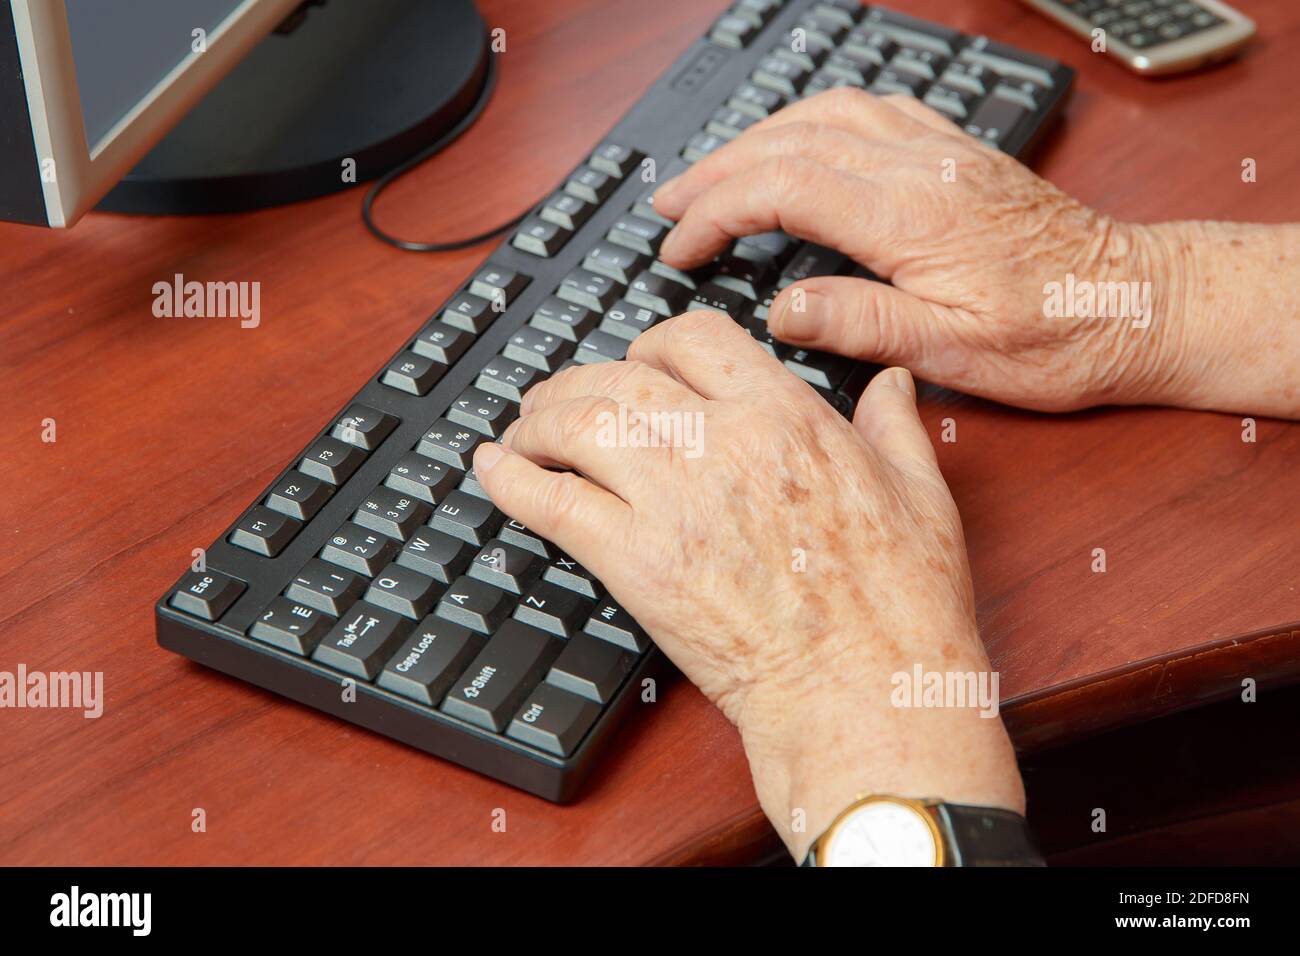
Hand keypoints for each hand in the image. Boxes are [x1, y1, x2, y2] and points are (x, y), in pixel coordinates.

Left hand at [473, 313, 1022, 858]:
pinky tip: (493, 468)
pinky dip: (512, 479)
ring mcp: (673, 503)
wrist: (865, 692)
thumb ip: (894, 426)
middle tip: (559, 399)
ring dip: (539, 421)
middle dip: (580, 380)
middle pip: (620, 378)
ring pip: (578, 427)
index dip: (653, 343)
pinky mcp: (636, 564)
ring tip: (523, 431)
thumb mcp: (921, 495)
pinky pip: (553, 502)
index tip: (639, 362)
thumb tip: (891, 385)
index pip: (694, 338)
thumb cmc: (901, 606)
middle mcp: (722, 445)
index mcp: (787, 418)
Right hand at [652, 88, 1299, 417]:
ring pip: (824, 114)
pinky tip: (795, 142)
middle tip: (669, 206)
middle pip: (789, 140)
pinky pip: (869, 109)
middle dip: (716, 171)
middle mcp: (921, 167)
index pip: (782, 189)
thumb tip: (781, 310)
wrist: (1135, 304)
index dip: (716, 212)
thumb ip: (860, 323)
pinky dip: (811, 122)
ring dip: (756, 138)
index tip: (680, 247)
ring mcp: (940, 150)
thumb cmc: (1055, 335)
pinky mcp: (955, 152)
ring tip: (712, 174)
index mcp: (911, 216)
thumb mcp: (953, 350)